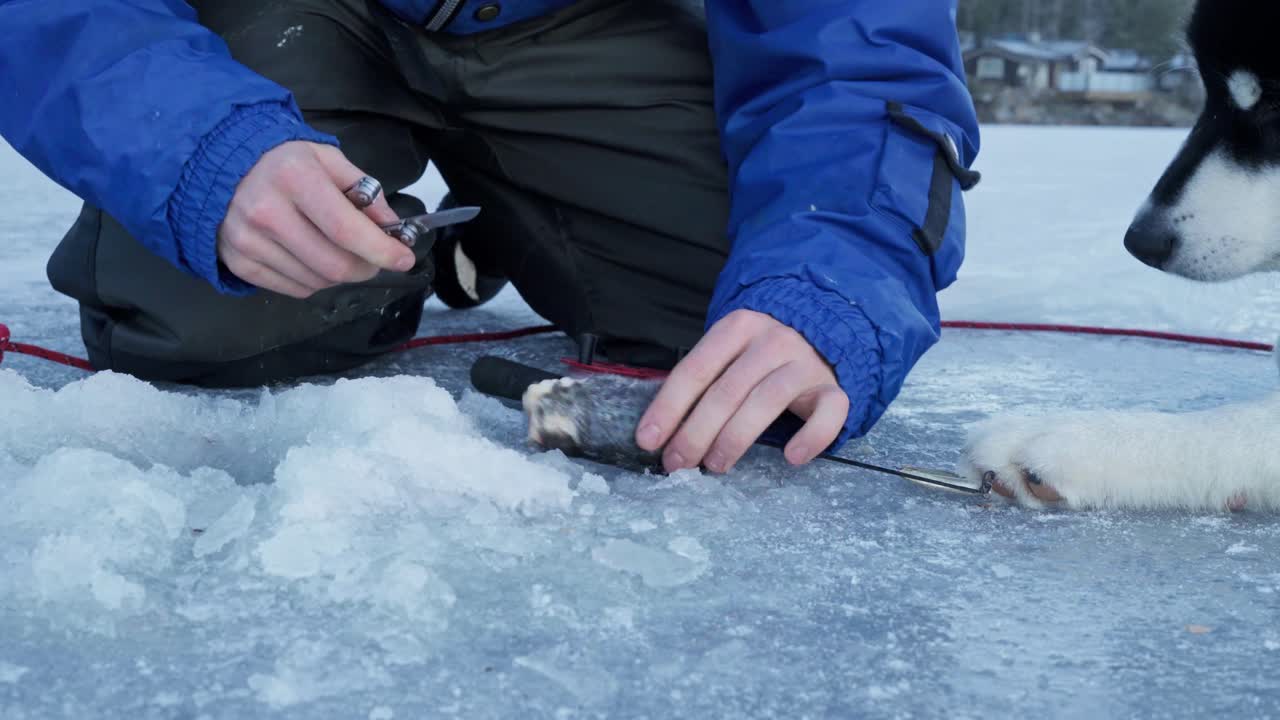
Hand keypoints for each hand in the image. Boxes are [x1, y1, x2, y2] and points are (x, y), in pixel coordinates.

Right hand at [216, 141, 415, 297]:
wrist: (221, 166)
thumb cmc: (283, 162)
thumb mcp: (329, 161)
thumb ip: (366, 193)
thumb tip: (392, 229)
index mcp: (294, 177)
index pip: (346, 230)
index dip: (381, 250)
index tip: (403, 258)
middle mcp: (267, 211)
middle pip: (334, 265)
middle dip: (366, 268)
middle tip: (374, 259)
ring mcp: (249, 240)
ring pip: (318, 282)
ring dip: (340, 275)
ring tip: (338, 251)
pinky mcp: (239, 262)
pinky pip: (295, 289)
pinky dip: (315, 281)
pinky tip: (311, 257)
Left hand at [635, 309, 849, 473]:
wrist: (821, 332)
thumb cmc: (760, 353)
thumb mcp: (729, 351)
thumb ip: (702, 379)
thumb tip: (659, 429)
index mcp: (737, 327)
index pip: (696, 369)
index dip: (668, 407)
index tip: (648, 440)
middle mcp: (773, 341)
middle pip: (728, 390)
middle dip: (695, 432)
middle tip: (677, 462)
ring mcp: (806, 363)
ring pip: (768, 400)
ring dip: (736, 438)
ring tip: (715, 465)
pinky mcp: (834, 388)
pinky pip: (829, 412)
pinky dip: (812, 437)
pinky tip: (791, 457)